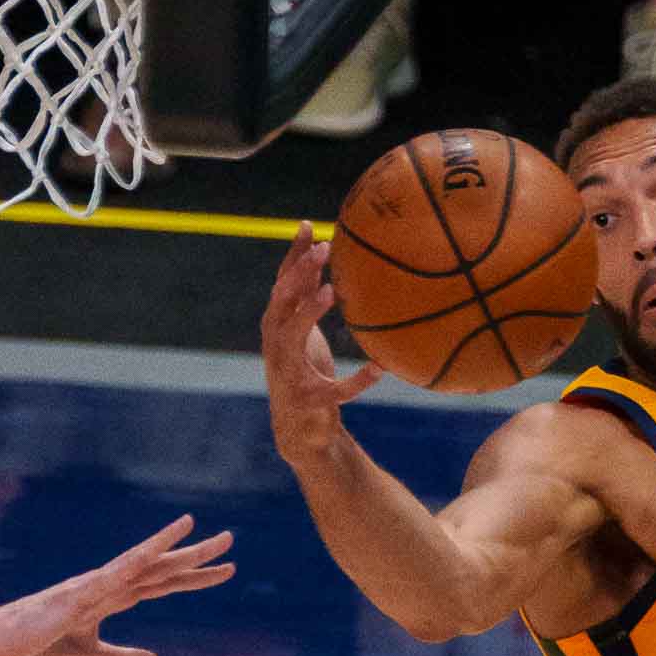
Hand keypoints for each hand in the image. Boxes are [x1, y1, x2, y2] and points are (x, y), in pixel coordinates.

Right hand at [0, 516, 233, 655]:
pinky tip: (153, 552)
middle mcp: (110, 583)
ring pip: (140, 562)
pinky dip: (132, 562)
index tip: (226, 570)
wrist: (2, 640)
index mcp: (115, 595)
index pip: (163, 582)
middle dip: (196, 555)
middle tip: (230, 541)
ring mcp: (96, 585)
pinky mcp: (80, 594)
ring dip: (169, 547)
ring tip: (196, 528)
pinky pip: (112, 574)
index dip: (195, 577)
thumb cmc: (40, 643)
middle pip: (161, 566)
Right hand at [261, 222, 381, 465]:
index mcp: (277, 326)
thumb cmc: (303, 373)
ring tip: (330, 292)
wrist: (299, 429)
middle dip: (299, 274)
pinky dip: (357, 381)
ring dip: (309, 312)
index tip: (309, 225)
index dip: (292, 255)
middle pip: (281, 300)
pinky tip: (379, 370)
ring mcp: (287, 371)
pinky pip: (334, 388)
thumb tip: (322, 258)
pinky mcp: (307, 399)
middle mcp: (276, 344)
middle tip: (324, 251)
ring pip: (292, 336)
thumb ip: (308, 299)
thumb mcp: (304, 332)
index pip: (282, 283)